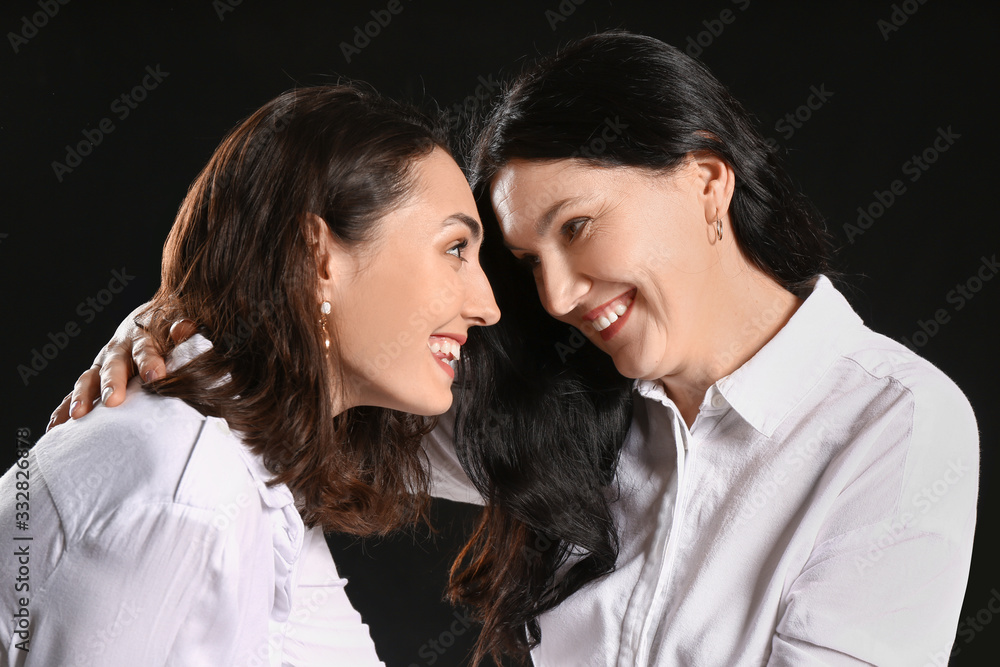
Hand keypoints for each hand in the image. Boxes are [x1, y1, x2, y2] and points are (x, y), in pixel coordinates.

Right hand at [47, 305, 196, 429]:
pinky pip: (75, 395)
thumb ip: (183, 331)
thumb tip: (184, 328)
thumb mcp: (177, 328)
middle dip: (112, 383)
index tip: (156, 377)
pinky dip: (64, 409)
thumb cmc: (167, 332)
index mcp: (142, 338)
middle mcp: (118, 350)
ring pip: (89, 379)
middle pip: (113, 366)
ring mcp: (102, 365)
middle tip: (113, 400)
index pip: (146, 349)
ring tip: (78, 416)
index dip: (150, 362)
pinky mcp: (92, 380)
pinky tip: (55, 428)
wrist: (148, 322)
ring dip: (82, 397)